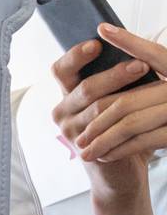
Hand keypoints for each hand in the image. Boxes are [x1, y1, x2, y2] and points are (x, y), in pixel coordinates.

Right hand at [53, 25, 165, 199]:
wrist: (119, 171)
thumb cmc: (120, 129)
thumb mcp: (112, 98)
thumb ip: (111, 77)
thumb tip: (126, 44)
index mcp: (67, 94)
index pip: (62, 69)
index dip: (76, 55)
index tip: (97, 43)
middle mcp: (62, 111)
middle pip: (83, 87)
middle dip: (113, 74)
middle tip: (140, 63)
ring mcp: (71, 131)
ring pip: (97, 107)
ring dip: (126, 94)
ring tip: (152, 83)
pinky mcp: (85, 148)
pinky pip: (106, 129)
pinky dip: (129, 118)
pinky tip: (148, 109)